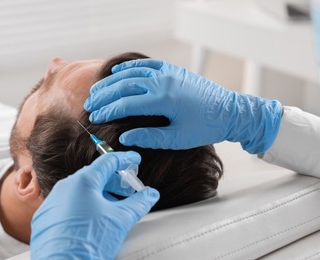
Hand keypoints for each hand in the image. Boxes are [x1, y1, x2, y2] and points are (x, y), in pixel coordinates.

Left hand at [30, 151, 159, 258]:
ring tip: (114, 207)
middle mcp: (65, 187)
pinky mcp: (46, 218)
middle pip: (95, 176)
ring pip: (81, 191)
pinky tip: (94, 219)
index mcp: (83, 181)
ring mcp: (53, 202)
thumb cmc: (89, 242)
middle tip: (129, 189)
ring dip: (101, 194)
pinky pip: (69, 204)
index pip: (108, 161)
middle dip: (115, 181)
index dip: (125, 159)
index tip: (135, 159)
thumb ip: (138, 203)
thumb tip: (150, 194)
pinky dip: (85, 206)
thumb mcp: (121, 219)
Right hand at [85, 59, 281, 153]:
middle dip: (104, 96)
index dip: (108, 111)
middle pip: (124, 86)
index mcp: (164, 99)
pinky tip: (117, 72)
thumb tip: (124, 136)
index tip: (95, 117)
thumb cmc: (206, 127)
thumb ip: (149, 137)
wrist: (230, 111)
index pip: (126, 104)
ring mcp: (168, 73)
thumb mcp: (177, 138)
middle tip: (90, 105)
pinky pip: (146, 64)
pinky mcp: (172, 70)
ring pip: (131, 72)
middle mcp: (163, 81)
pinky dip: (129, 67)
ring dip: (112, 81)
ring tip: (97, 90)